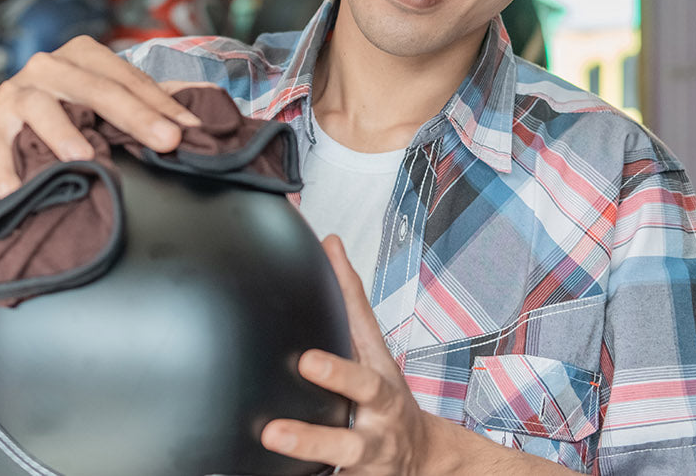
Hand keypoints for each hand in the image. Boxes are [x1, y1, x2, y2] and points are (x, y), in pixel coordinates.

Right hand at [0, 35, 201, 196]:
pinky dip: (5, 169)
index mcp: (82, 57)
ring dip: (62, 133)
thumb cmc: (57, 110)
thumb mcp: (96, 99)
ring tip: (82, 157)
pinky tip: (16, 188)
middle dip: (135, 116)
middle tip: (166, 141)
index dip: (162, 104)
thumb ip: (140, 103)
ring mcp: (14, 96)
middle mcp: (48, 68)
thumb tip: (195, 113)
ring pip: (40, 109)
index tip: (190, 130)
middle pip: (96, 90)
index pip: (128, 78)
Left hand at [261, 235, 433, 474]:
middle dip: (337, 381)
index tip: (307, 355)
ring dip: (310, 443)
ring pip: (345, 449)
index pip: (365, 350)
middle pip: (364, 395)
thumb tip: (330, 243)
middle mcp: (379, 412)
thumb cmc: (387, 396)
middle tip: (303, 368)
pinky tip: (277, 475)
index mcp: (380, 377)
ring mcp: (370, 449)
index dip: (339, 351)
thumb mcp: (374, 349)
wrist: (421, 457)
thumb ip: (350, 300)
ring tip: (274, 436)